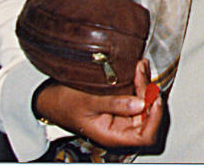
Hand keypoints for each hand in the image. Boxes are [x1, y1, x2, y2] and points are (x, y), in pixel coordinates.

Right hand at [35, 59, 162, 148]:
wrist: (48, 98)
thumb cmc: (63, 104)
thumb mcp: (87, 102)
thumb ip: (114, 104)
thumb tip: (140, 103)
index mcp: (112, 135)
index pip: (146, 136)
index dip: (155, 119)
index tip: (154, 97)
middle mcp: (119, 128)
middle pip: (149, 117)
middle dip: (150, 95)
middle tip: (143, 74)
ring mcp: (121, 117)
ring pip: (145, 104)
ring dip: (146, 85)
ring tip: (140, 67)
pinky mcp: (120, 105)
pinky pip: (137, 96)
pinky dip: (140, 83)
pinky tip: (138, 69)